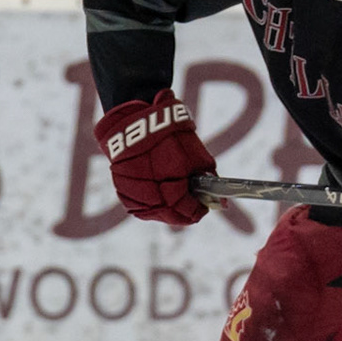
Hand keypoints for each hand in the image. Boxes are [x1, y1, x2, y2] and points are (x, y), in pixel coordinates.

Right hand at [94, 89, 215, 225]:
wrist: (135, 124)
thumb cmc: (171, 138)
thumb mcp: (197, 157)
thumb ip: (208, 181)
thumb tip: (220, 201)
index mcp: (170, 188)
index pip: (188, 211)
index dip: (199, 209)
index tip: (204, 205)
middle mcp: (150, 195)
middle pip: (170, 216)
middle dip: (183, 211)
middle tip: (191, 203)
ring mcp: (132, 193)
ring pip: (152, 213)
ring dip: (165, 209)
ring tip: (174, 198)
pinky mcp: (121, 189)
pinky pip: (137, 205)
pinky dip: (149, 203)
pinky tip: (157, 196)